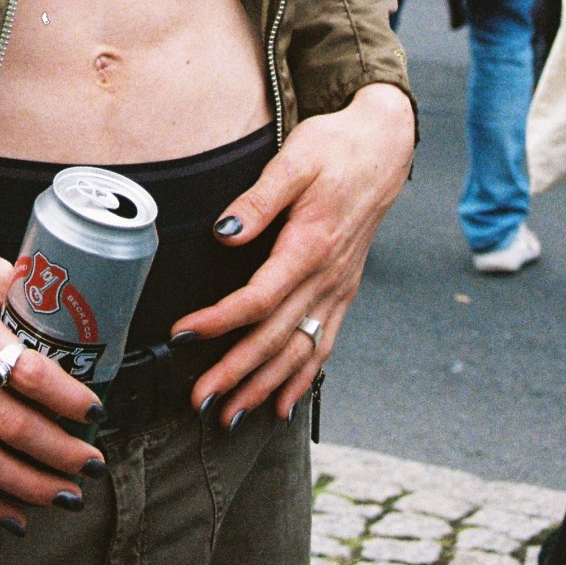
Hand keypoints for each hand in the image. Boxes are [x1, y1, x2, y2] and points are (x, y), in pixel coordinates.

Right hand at [0, 205, 105, 527]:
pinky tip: (11, 515)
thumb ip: (20, 293)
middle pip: (8, 425)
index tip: (94, 411)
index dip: (66, 399)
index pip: (25, 371)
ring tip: (64, 495)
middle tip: (92, 463)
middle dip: (59, 453)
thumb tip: (70, 318)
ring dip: (27, 487)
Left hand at [171, 83, 414, 426]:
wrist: (383, 148)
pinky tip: (284, 404)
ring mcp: (338, 288)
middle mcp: (327, 277)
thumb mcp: (295, 160)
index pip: (257, 299)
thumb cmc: (335, 148)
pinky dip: (303, 378)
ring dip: (265, 387)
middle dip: (237, 374)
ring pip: (300, 352)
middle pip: (275, 337)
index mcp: (310, 246)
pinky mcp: (344, 290)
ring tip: (232, 416)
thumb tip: (226, 232)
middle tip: (200, 401)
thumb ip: (260, 199)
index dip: (218, 321)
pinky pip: (324, 344)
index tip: (182, 336)